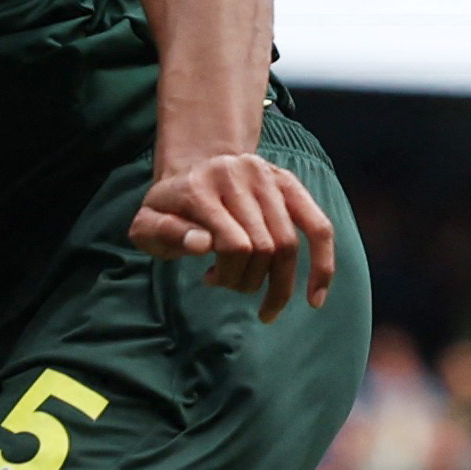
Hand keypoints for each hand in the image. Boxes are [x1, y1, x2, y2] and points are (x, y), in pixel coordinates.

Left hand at [131, 152, 339, 320]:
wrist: (193, 169)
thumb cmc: (169, 208)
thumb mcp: (148, 223)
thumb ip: (165, 233)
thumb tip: (200, 244)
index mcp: (201, 186)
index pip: (232, 244)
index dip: (227, 274)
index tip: (210, 279)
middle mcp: (238, 175)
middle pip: (262, 246)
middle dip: (248, 280)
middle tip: (229, 284)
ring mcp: (267, 176)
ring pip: (288, 243)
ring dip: (277, 283)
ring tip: (261, 300)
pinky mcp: (289, 183)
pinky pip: (318, 227)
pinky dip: (322, 266)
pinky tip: (315, 300)